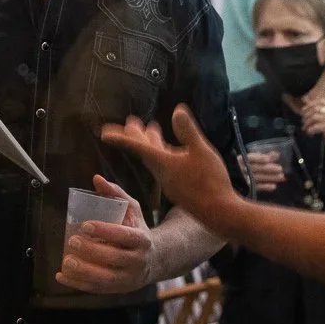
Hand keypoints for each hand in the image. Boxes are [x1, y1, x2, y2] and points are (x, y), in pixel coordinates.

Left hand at [56, 175, 152, 293]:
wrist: (155, 259)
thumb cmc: (137, 230)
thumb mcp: (132, 210)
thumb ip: (115, 194)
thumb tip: (96, 179)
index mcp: (142, 240)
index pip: (125, 236)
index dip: (106, 231)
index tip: (85, 225)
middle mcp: (138, 261)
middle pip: (115, 258)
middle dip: (92, 251)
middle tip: (73, 241)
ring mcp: (128, 278)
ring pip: (106, 278)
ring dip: (84, 272)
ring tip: (67, 261)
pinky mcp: (118, 289)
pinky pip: (97, 289)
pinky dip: (78, 284)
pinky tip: (61, 276)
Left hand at [100, 107, 240, 228]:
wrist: (220, 213)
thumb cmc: (210, 181)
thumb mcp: (202, 151)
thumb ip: (188, 132)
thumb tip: (177, 110)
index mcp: (163, 162)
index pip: (137, 147)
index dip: (121, 138)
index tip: (104, 133)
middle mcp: (162, 172)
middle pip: (145, 150)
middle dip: (137, 135)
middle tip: (130, 121)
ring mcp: (170, 181)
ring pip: (156, 158)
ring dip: (152, 143)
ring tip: (153, 129)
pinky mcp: (179, 188)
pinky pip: (166, 166)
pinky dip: (164, 154)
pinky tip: (170, 152)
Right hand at [244, 151, 285, 194]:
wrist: (240, 177)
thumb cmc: (250, 164)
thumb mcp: (255, 158)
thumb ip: (265, 156)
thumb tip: (277, 154)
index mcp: (241, 159)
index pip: (250, 158)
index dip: (259, 158)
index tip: (268, 159)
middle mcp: (242, 169)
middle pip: (256, 168)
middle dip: (268, 168)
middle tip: (280, 168)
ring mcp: (244, 178)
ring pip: (258, 177)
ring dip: (270, 177)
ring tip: (281, 176)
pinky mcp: (247, 187)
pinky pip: (257, 187)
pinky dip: (265, 187)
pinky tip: (274, 186)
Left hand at [300, 98, 324, 140]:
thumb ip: (318, 109)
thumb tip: (304, 99)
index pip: (322, 101)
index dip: (311, 104)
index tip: (303, 110)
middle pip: (317, 108)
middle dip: (307, 115)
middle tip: (303, 121)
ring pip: (315, 117)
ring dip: (307, 123)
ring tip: (305, 128)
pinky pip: (318, 126)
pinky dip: (311, 129)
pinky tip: (310, 133)